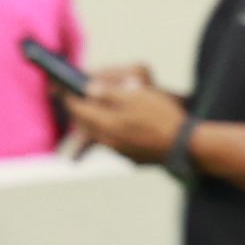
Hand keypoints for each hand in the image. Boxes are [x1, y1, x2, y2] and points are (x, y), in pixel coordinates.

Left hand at [60, 62, 189, 163]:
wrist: (186, 146)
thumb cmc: (162, 117)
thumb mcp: (136, 96)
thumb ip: (109, 93)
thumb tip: (90, 89)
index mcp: (107, 124)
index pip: (79, 109)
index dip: (68, 96)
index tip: (59, 87)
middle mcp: (109, 141)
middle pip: (84, 124)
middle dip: (76, 109)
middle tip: (69, 97)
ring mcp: (120, 152)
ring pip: (97, 134)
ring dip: (91, 121)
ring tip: (90, 109)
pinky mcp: (132, 158)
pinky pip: (112, 142)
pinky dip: (107, 130)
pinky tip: (115, 123)